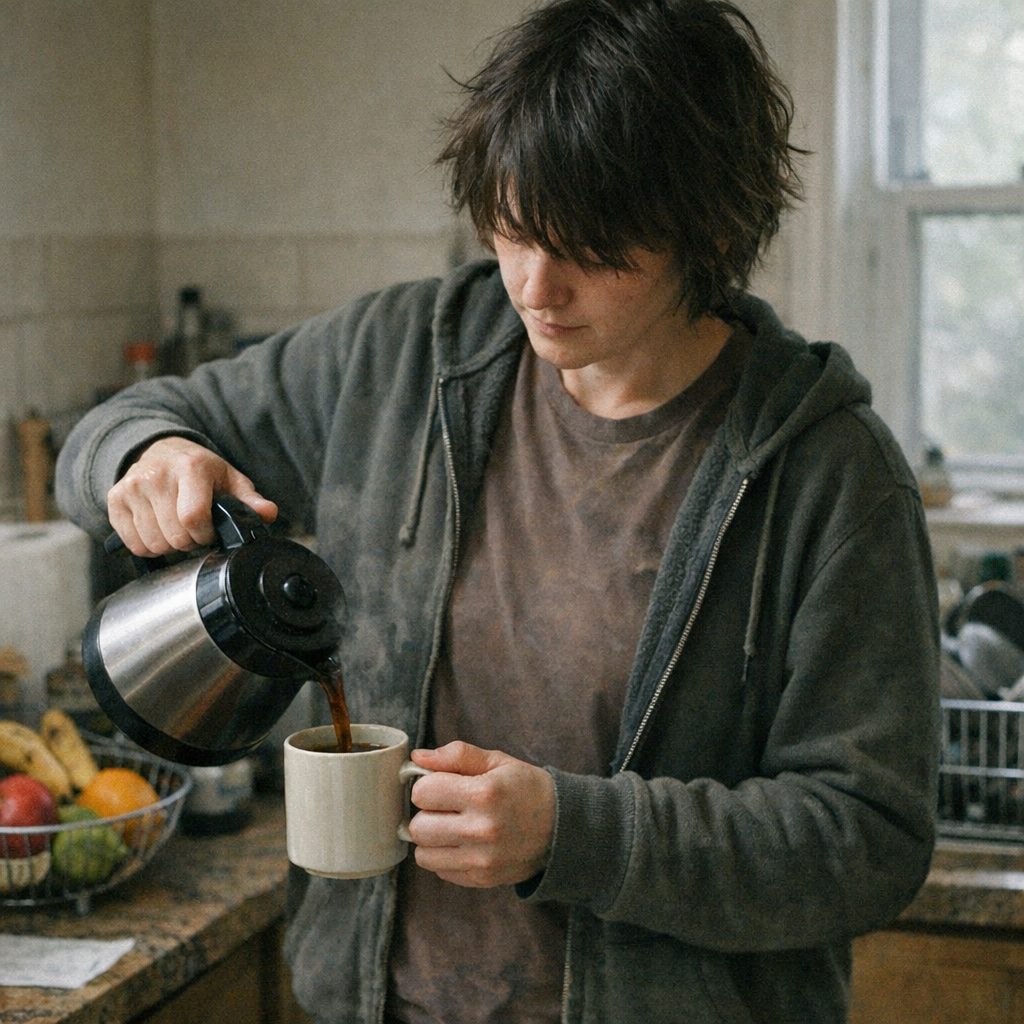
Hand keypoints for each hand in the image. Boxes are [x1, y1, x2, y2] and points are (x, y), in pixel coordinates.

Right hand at [107, 436, 277, 555]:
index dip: (204, 535)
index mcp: (190, 468)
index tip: (210, 532)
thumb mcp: (230, 480)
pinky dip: (147, 545)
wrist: (162, 452)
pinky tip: (158, 528)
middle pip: (174, 536)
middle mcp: (156, 474)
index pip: (193, 517)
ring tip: (176, 528)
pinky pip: (133, 543)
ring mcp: (132, 486)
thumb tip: (268, 514)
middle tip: (194, 530)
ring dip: (169, 545)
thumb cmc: (201, 471)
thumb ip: (250, 500)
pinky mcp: (115, 499)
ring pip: (153, 543)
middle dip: (189, 542)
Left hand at [405, 741, 555, 887]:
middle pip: (418, 826)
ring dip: (431, 837)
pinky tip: (463, 842)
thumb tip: (417, 757)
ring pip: (423, 854)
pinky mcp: (482, 879)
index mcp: (483, 794)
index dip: (427, 784)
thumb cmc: (528, 788)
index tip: (440, 783)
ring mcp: (481, 859)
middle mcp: (480, 830)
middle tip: (445, 806)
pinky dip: (444, 856)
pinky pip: (440, 870)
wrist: (564, 827)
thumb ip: (456, 755)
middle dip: (426, 812)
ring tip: (451, 825)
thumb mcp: (498, 762)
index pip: (422, 792)